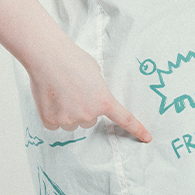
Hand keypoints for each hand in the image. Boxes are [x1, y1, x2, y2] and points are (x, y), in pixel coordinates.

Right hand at [28, 43, 151, 142]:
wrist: (47, 56)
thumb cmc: (71, 58)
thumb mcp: (95, 72)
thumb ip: (98, 89)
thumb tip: (92, 97)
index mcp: (103, 100)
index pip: (124, 118)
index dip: (137, 129)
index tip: (147, 138)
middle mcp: (88, 114)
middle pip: (89, 119)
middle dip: (83, 108)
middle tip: (72, 89)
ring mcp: (69, 120)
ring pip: (71, 122)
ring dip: (67, 111)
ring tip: (59, 91)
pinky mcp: (51, 122)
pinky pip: (55, 123)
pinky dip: (52, 114)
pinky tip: (50, 97)